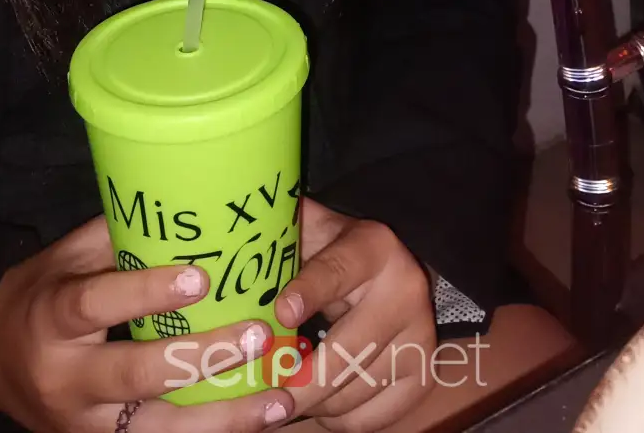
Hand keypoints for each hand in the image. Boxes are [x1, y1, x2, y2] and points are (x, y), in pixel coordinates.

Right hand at [0, 215, 294, 432]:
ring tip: (280, 397)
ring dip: (225, 417)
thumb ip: (118, 238)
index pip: (97, 305)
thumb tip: (187, 205)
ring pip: (159, 430)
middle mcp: (66, 380)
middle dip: (202, 357)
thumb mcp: (66, 258)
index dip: (147, 292)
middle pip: (136, 375)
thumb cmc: (40, 297)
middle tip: (259, 333)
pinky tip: (259, 424)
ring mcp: (85, 426)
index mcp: (51, 319)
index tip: (200, 278)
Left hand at [273, 199, 434, 431]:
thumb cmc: (334, 250)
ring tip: (284, 394)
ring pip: (355, 391)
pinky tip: (319, 404)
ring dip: (313, 403)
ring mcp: (419, 337)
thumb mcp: (310, 230)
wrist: (396, 268)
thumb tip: (220, 234)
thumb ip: (276, 233)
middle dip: (300, 379)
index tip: (278, 313)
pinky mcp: (422, 375)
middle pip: (347, 349)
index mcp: (373, 247)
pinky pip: (371, 418)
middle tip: (263, 391)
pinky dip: (337, 419)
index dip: (308, 293)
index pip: (337, 271)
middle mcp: (405, 290)